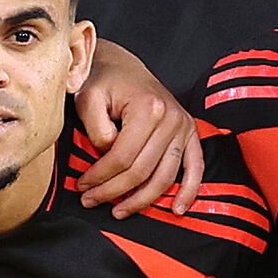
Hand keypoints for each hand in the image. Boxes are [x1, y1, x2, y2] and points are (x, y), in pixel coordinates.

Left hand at [70, 51, 203, 207]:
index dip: (100, 177)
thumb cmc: (103, 82)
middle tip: (91, 201)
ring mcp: (183, 127)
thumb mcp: (88, 98)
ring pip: (164, 177)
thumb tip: (108, 155)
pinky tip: (177, 209)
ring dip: (142, 200)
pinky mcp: (190, 133)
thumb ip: (97, 129)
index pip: (122, 157)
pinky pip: (195, 168)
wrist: (122, 66)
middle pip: (142, 171)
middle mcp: (171, 118)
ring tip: (120, 211)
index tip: (83, 186)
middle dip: (114, 191)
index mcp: (148, 108)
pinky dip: (188, 191)